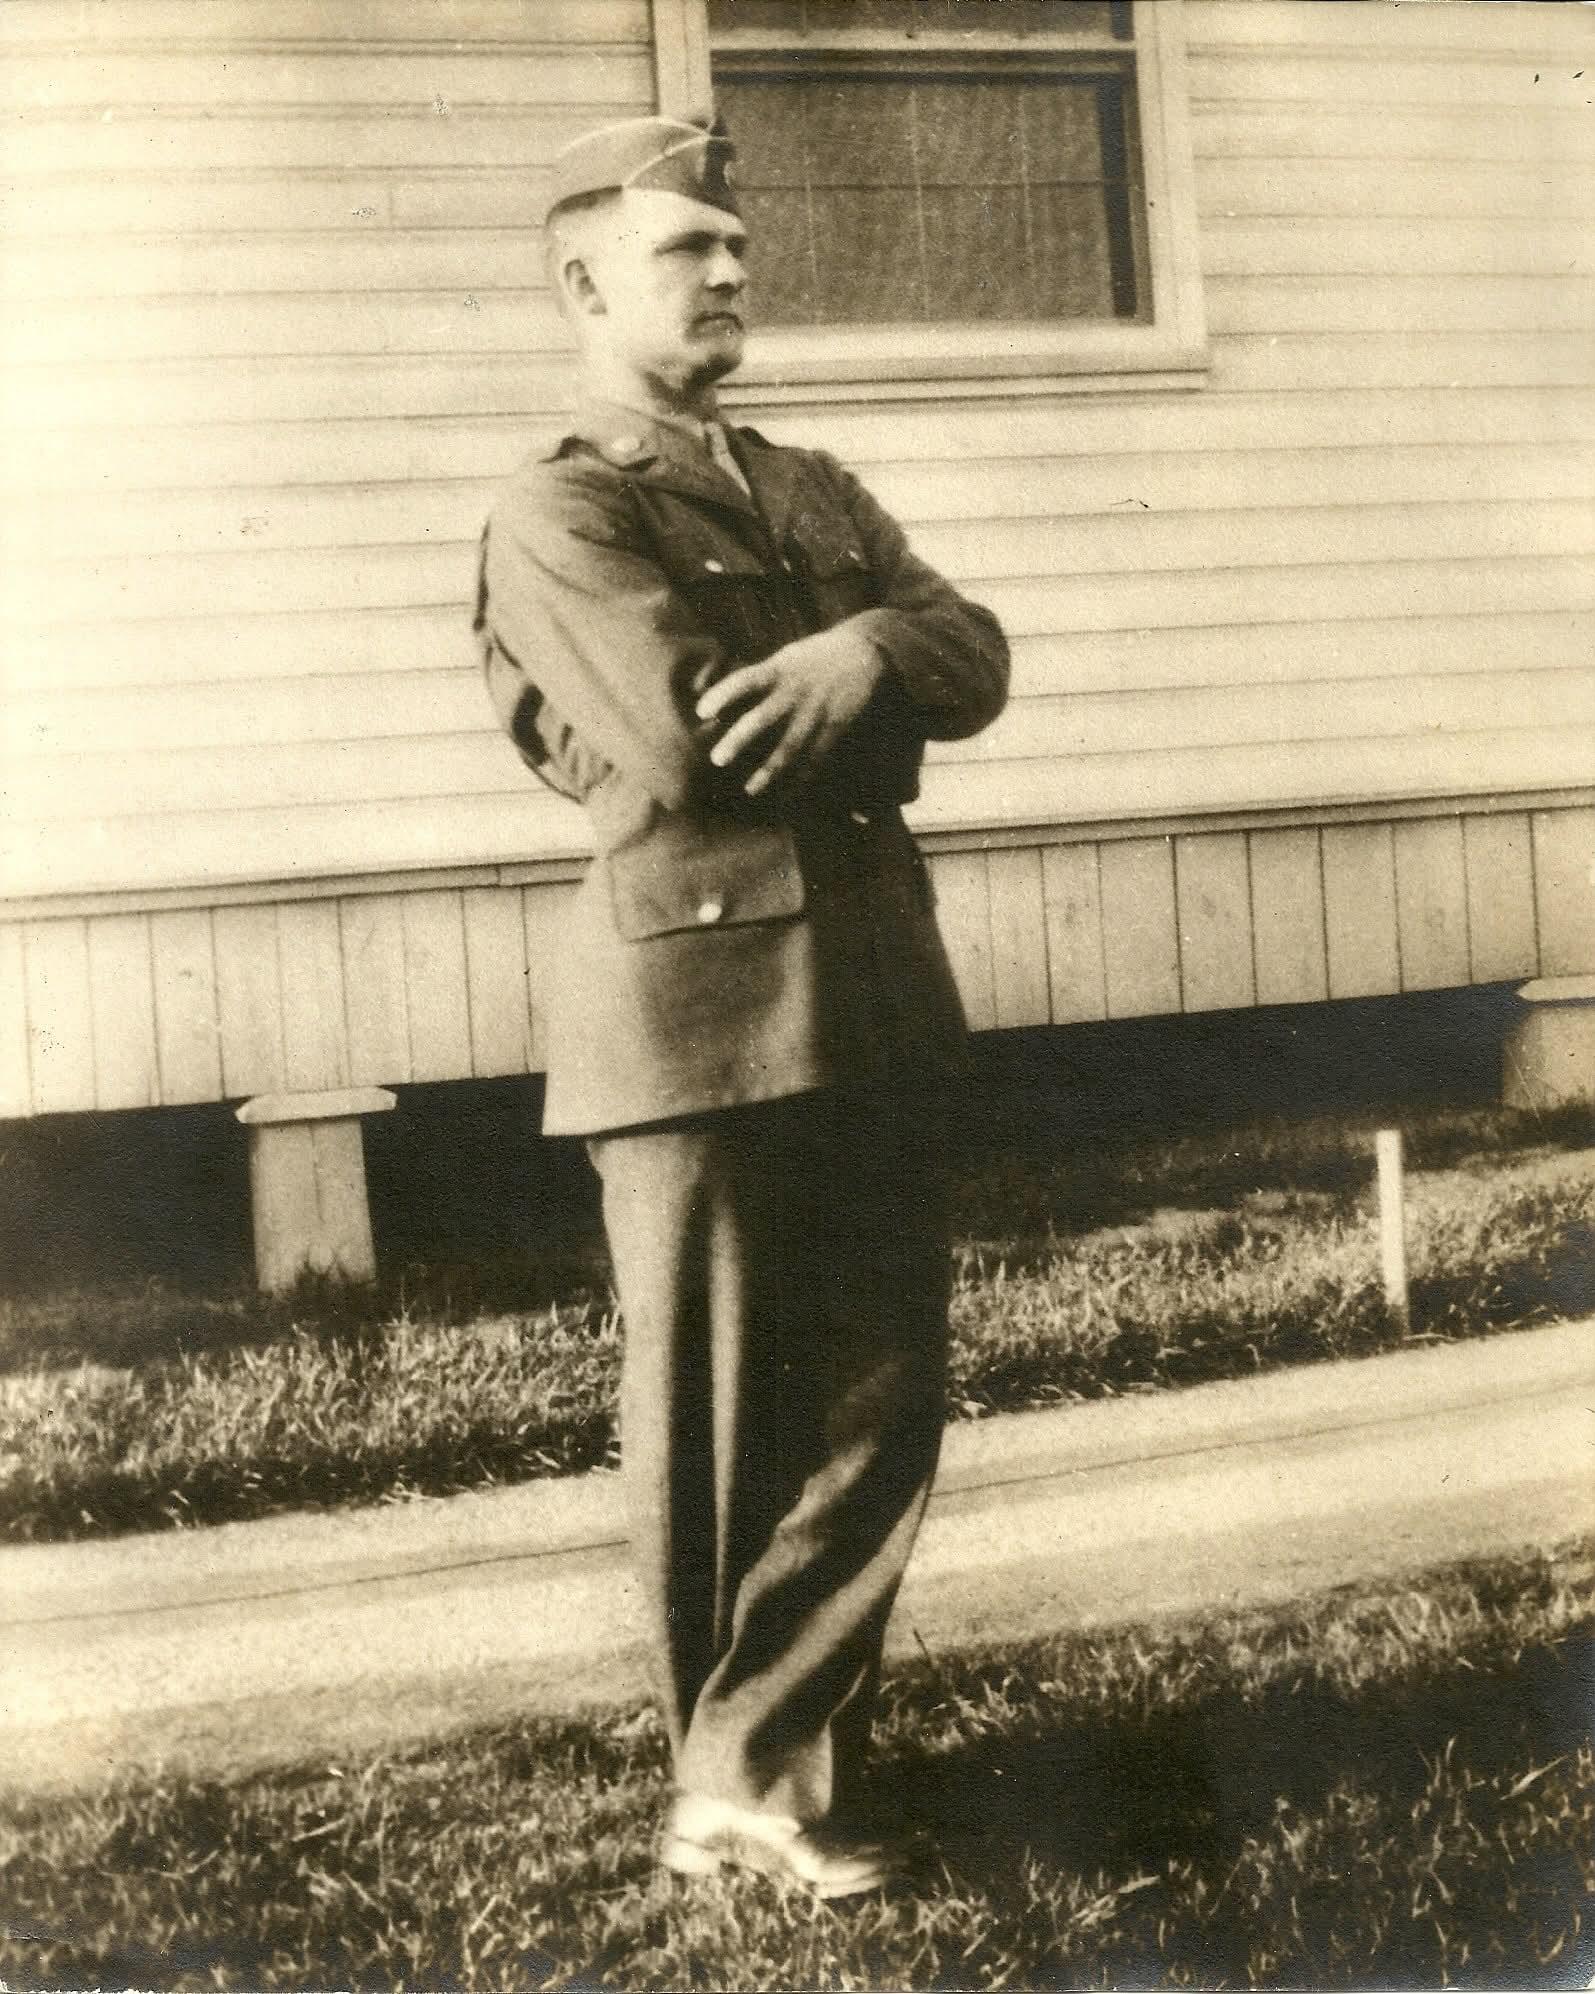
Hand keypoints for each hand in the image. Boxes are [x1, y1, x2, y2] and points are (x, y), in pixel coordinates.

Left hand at [695, 626, 884, 797]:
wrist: (863, 654)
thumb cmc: (815, 656)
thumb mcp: (786, 658)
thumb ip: (760, 678)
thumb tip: (725, 699)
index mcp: (779, 671)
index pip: (744, 681)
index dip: (722, 695)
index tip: (701, 711)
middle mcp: (793, 693)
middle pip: (761, 719)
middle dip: (739, 740)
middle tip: (717, 759)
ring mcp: (813, 714)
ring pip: (788, 746)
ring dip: (768, 770)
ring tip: (750, 789)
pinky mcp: (832, 729)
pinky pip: (815, 758)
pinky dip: (800, 779)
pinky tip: (786, 797)